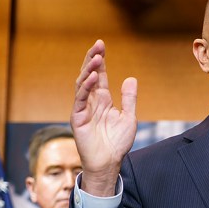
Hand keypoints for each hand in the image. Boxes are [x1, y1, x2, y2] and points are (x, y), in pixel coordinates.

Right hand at [72, 39, 137, 196]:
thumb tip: (131, 78)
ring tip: (97, 57)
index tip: (102, 45)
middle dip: (92, 59)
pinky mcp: (77, 117)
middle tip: (98, 45)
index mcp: (103, 100)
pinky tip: (93, 77)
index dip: (100, 60)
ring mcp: (83, 108)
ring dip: (89, 69)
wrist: (109, 162)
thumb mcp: (128, 117)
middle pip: (89, 75)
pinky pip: (80, 99)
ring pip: (82, 83)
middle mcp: (91, 101)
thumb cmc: (117, 143)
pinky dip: (86, 87)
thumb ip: (129, 98)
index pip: (100, 75)